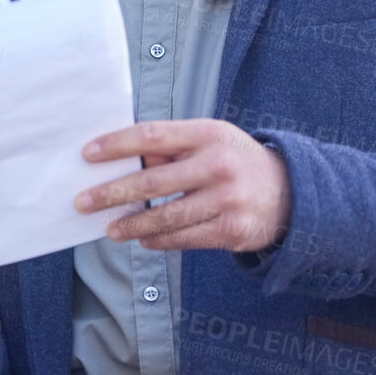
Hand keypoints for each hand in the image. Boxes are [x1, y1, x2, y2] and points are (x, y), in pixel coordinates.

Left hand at [75, 119, 291, 252]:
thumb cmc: (236, 162)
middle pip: (152, 181)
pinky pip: (183, 238)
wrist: (292, 193)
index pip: (153, 136)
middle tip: (83, 202)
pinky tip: (142, 240)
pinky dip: (158, 240)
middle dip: (112, 193)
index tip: (87, 155)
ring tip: (109, 229)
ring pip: (165, 217)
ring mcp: (226, 199)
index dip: (117, 145)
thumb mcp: (211, 141)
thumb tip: (122, 162)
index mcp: (208, 134)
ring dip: (131, 225)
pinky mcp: (230, 230)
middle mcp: (218, 164)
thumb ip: (172, 149)